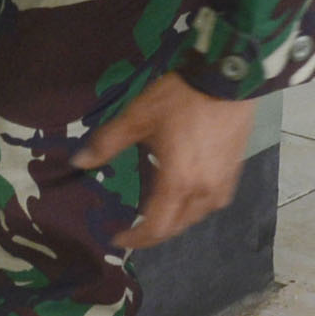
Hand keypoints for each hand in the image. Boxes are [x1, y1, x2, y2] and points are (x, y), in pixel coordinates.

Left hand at [76, 69, 259, 248]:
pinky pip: (214, 201)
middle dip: (154, 232)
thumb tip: (79, 162)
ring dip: (176, 220)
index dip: (135, 239)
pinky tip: (189, 193)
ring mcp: (223, 182)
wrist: (228, 76)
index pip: (155, 228)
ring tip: (160, 211)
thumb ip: (108, 143)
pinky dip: (196, 206)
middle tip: (135, 229)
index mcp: (177, 183)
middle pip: (177, 227)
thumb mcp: (138, 117)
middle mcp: (203, 191)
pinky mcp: (235, 170)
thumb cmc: (180, 98)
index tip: (117, 238)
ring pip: (197, 216)